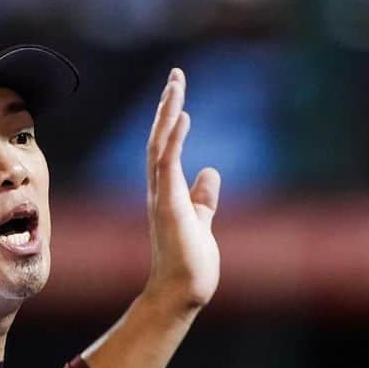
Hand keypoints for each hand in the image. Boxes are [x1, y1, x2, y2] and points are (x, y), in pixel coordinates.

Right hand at [144, 69, 220, 316]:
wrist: (182, 292)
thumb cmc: (190, 264)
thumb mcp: (201, 220)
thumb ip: (203, 197)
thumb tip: (209, 172)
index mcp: (167, 193)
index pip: (165, 148)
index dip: (171, 118)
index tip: (177, 91)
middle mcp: (159, 191)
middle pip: (159, 140)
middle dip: (167, 106)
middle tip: (176, 75)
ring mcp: (162, 198)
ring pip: (159, 147)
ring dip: (168, 115)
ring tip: (176, 85)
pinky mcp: (169, 206)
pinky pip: (168, 166)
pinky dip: (173, 139)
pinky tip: (181, 117)